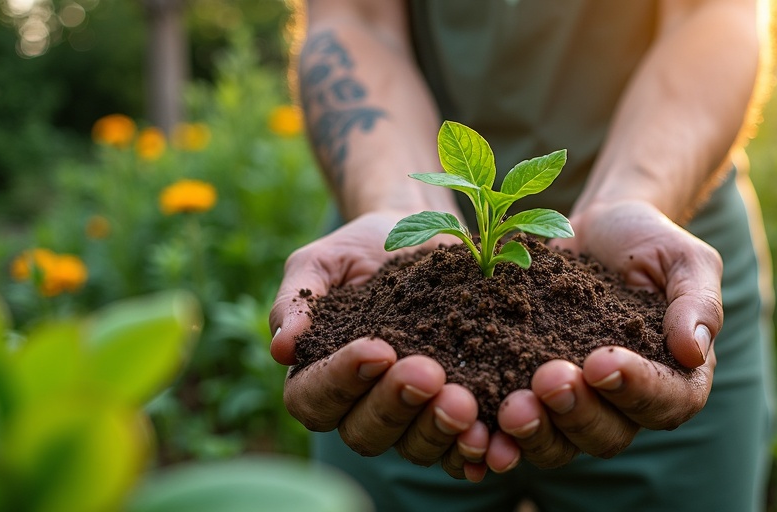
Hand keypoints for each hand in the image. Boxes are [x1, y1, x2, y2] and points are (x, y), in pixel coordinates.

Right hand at [269, 211, 489, 481]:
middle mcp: (362, 407)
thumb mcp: (321, 263)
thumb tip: (282, 348)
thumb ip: (296, 300)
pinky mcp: (456, 414)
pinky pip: (461, 447)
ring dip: (439, 430)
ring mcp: (411, 416)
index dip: (342, 380)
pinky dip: (476, 449)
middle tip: (428, 375)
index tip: (376, 348)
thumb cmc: (359, 251)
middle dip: (396, 406)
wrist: (420, 233)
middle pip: (366, 432)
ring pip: (415, 446)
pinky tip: (494, 440)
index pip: (314, 397)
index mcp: (319, 377)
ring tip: (464, 404)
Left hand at [484, 199, 721, 471]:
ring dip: (536, 431)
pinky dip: (495, 431)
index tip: (602, 361)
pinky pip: (515, 427)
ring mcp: (576, 406)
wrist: (593, 230)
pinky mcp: (530, 395)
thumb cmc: (648, 243)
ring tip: (511, 405)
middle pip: (608, 435)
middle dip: (577, 412)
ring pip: (560, 444)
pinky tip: (476, 417)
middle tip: (548, 378)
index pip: (666, 402)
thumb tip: (693, 351)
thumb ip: (697, 301)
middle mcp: (626, 406)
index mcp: (675, 380)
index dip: (635, 390)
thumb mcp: (684, 258)